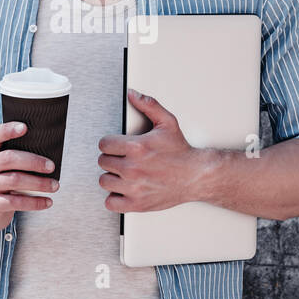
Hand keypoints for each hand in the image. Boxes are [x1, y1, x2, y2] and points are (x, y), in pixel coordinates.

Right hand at [0, 122, 58, 234]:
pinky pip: (15, 201)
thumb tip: (50, 151)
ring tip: (55, 185)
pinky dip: (34, 202)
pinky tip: (48, 202)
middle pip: (9, 158)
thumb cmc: (1, 183)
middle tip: (51, 166)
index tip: (25, 127)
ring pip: (15, 180)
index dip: (8, 130)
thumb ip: (17, 157)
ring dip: (39, 183)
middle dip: (33, 161)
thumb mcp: (2, 168)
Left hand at [97, 89, 207, 212]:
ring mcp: (134, 187)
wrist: (195, 176)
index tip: (117, 146)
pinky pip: (111, 203)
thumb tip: (132, 94)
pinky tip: (124, 190)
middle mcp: (133, 168)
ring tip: (123, 173)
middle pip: (102, 162)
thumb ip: (149, 105)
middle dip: (111, 159)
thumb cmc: (181, 152)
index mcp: (136, 147)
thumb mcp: (167, 122)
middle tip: (123, 159)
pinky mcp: (137, 204)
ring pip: (104, 181)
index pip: (103, 144)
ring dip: (112, 177)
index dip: (110, 144)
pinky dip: (115, 197)